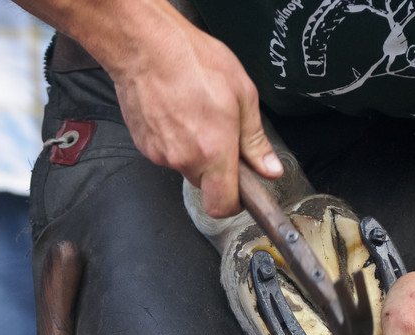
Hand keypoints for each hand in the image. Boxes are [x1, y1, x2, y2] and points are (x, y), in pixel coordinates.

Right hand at [109, 22, 281, 217]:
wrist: (147, 48)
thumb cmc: (194, 62)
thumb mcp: (243, 95)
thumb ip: (255, 140)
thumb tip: (269, 168)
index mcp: (214, 151)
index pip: (222, 206)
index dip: (234, 203)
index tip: (240, 192)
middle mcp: (185, 159)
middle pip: (205, 184)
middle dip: (215, 167)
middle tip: (220, 134)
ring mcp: (161, 155)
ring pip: (185, 166)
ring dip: (194, 151)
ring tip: (195, 114)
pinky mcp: (144, 146)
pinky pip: (166, 153)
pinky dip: (174, 139)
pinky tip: (176, 112)